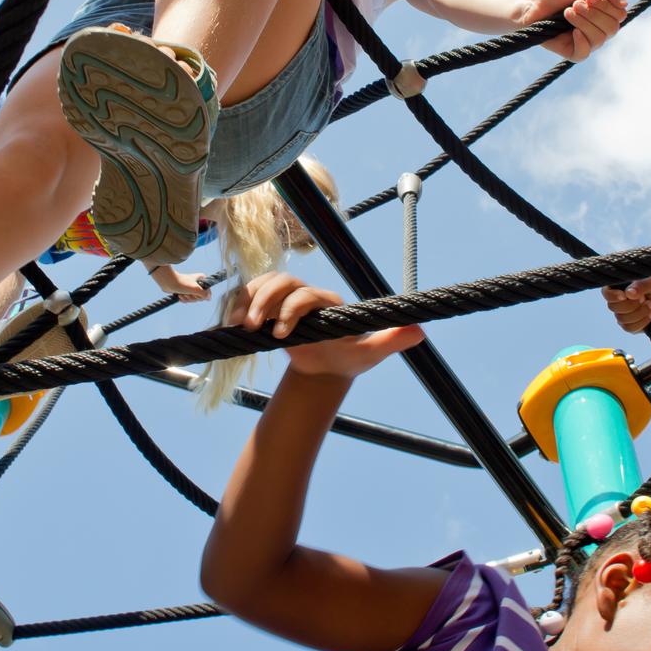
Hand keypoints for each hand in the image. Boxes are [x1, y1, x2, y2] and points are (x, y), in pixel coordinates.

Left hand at [150, 265, 210, 300]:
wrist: (168, 282)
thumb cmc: (182, 283)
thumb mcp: (196, 289)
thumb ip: (204, 294)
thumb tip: (208, 298)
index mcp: (202, 279)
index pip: (208, 292)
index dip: (202, 295)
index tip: (196, 293)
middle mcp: (197, 283)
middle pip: (200, 297)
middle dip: (193, 298)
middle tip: (187, 294)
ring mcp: (191, 287)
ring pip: (193, 299)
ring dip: (187, 298)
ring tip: (182, 294)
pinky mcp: (185, 291)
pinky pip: (188, 299)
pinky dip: (184, 299)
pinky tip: (179, 296)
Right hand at [227, 272, 423, 378]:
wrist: (326, 370)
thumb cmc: (348, 359)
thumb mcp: (371, 352)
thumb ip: (392, 341)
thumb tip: (421, 331)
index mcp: (328, 301)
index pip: (306, 293)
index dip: (293, 309)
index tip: (284, 335)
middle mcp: (305, 294)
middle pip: (280, 281)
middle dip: (265, 300)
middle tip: (253, 326)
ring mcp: (283, 299)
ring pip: (261, 283)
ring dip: (247, 300)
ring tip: (239, 325)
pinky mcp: (267, 307)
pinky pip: (247, 295)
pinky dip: (236, 304)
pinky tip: (229, 323)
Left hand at [524, 0, 627, 60]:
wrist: (533, 3)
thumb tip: (625, 5)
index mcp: (605, 14)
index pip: (620, 15)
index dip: (606, 5)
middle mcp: (599, 29)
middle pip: (612, 28)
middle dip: (594, 13)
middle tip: (575, 4)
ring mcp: (587, 42)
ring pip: (599, 39)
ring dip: (583, 21)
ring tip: (567, 12)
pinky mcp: (572, 52)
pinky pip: (584, 53)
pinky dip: (581, 40)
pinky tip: (571, 31)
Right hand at [601, 278, 650, 333]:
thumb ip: (641, 285)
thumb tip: (629, 293)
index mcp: (621, 287)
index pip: (606, 292)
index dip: (612, 296)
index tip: (624, 295)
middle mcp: (619, 301)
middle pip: (613, 307)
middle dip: (631, 305)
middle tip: (645, 299)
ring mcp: (624, 314)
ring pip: (621, 319)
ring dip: (639, 313)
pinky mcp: (630, 326)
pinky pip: (629, 328)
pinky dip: (641, 322)